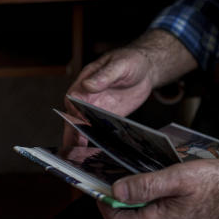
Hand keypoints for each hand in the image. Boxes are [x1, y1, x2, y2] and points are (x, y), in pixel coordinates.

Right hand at [61, 29, 197, 147]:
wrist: (146, 69)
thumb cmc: (130, 61)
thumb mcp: (119, 65)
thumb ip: (104, 76)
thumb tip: (88, 85)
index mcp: (85, 81)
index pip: (72, 99)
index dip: (73, 111)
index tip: (77, 121)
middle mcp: (87, 97)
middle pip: (74, 117)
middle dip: (73, 132)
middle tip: (74, 148)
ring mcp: (97, 108)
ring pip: (83, 126)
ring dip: (81, 140)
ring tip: (80, 157)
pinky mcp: (108, 117)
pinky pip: (99, 131)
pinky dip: (96, 141)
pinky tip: (97, 153)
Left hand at [98, 153, 218, 218]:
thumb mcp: (178, 176)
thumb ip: (145, 184)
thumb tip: (118, 191)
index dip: (104, 206)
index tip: (98, 189)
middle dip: (111, 211)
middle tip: (106, 189)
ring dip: (127, 213)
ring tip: (124, 190)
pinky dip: (143, 214)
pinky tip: (147, 197)